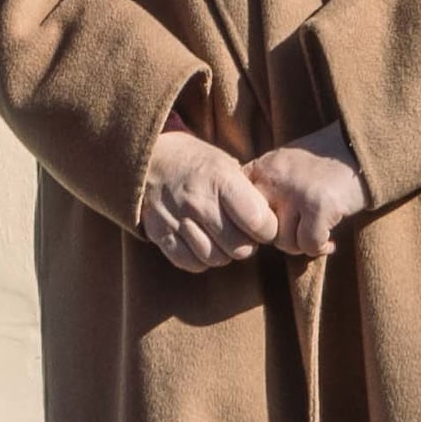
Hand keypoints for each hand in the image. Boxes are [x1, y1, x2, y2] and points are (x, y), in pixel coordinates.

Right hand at [138, 122, 279, 274]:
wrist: (149, 158)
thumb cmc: (198, 163)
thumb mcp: (226, 164)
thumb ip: (248, 193)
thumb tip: (271, 224)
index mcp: (220, 179)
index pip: (259, 223)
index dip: (268, 229)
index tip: (264, 224)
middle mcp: (197, 200)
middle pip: (239, 248)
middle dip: (247, 244)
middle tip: (242, 233)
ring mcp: (176, 219)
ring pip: (216, 259)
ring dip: (224, 253)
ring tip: (221, 236)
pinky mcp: (159, 233)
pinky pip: (190, 263)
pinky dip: (200, 259)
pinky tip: (203, 243)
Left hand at [248, 126, 370, 257]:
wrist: (359, 150)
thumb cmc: (320, 164)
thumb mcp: (283, 166)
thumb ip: (263, 190)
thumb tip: (245, 234)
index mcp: (260, 168)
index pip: (237, 210)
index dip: (252, 228)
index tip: (269, 232)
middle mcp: (273, 178)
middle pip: (260, 230)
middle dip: (279, 238)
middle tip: (298, 234)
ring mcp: (295, 192)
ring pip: (284, 242)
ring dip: (302, 244)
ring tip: (316, 234)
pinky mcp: (319, 206)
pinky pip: (309, 244)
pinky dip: (320, 248)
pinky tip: (329, 242)